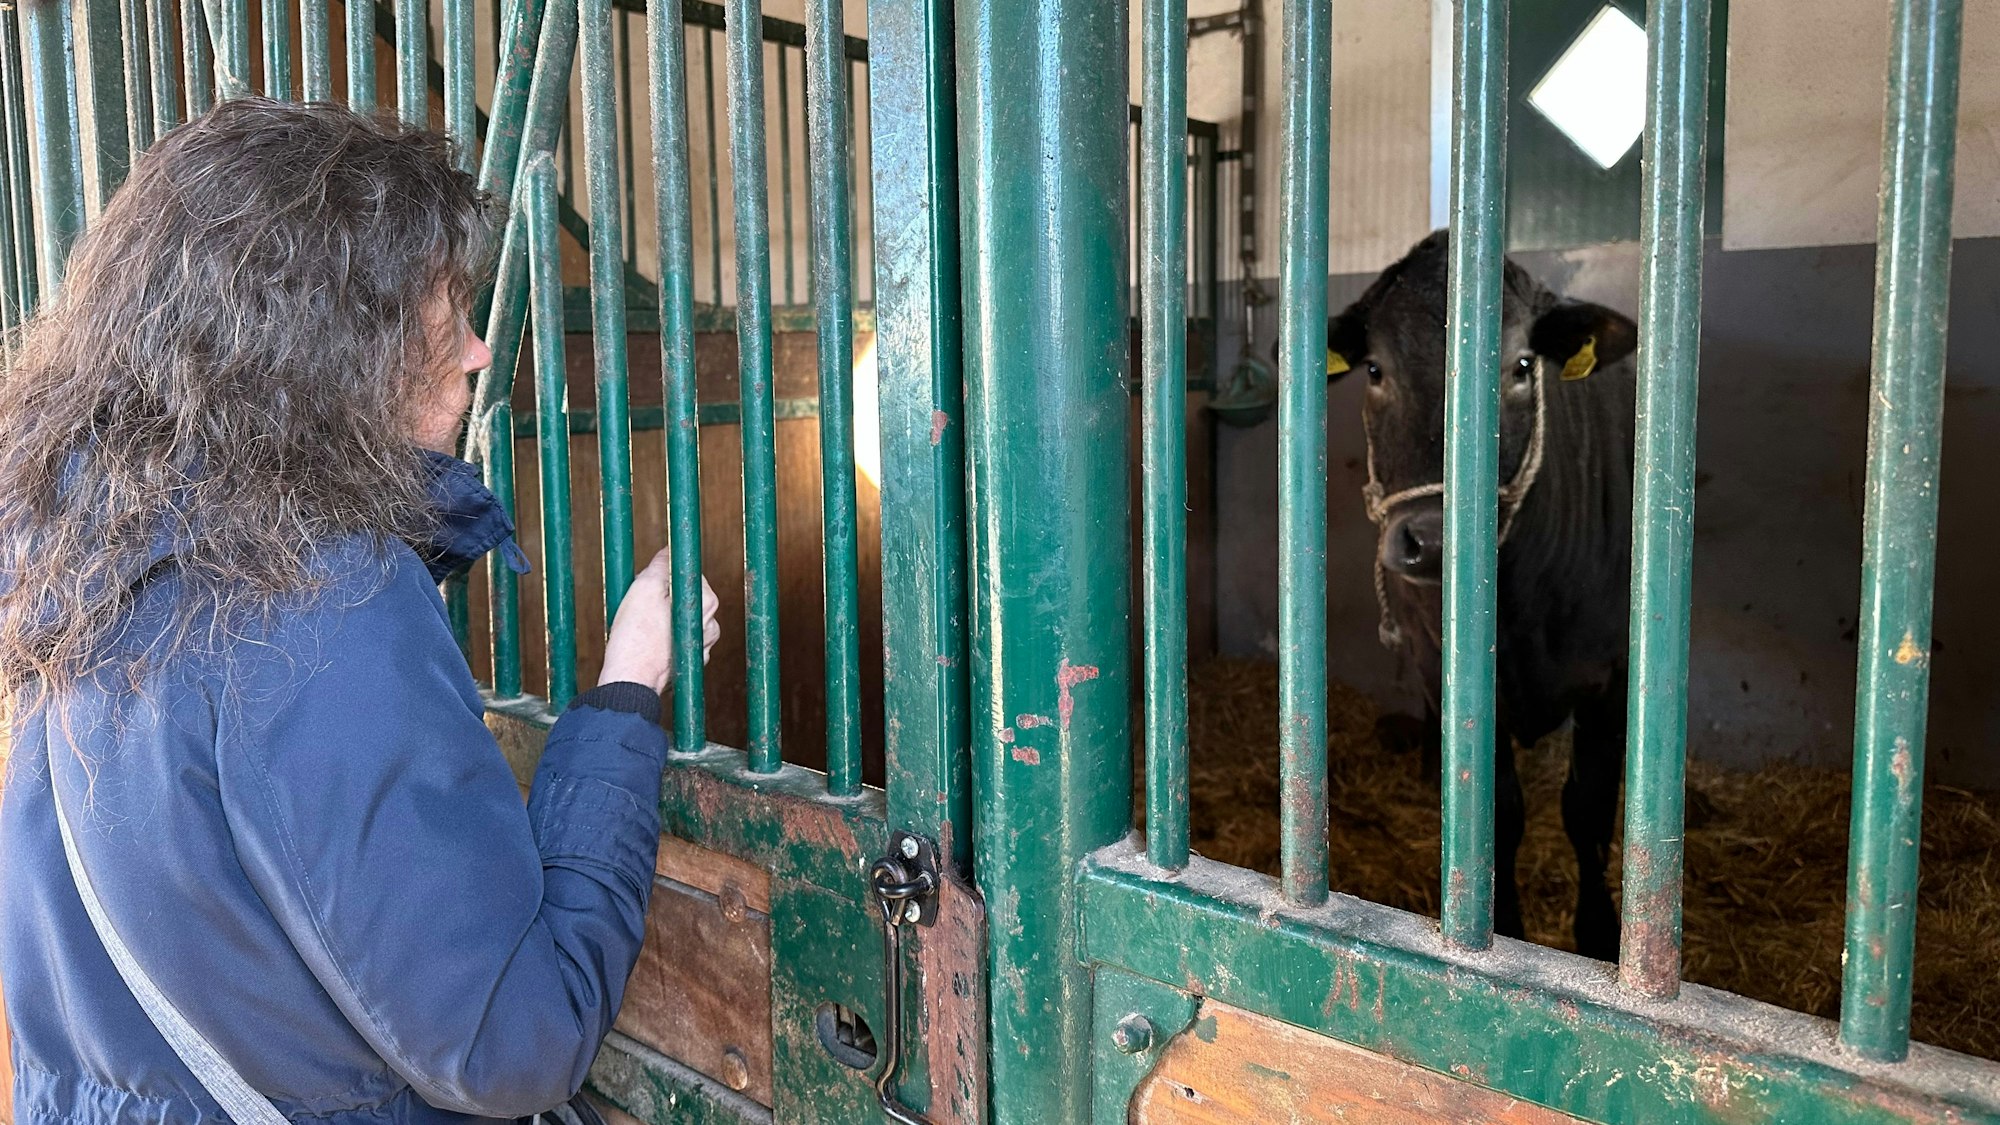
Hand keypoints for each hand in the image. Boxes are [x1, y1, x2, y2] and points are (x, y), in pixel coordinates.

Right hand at [599, 551, 723, 692]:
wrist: (630, 682)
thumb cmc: (636, 636)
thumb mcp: (645, 586)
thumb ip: (662, 564)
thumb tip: (670, 552)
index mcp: (707, 603)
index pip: (685, 574)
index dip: (660, 576)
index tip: (646, 584)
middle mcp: (711, 625)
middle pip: (682, 597)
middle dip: (660, 597)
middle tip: (639, 606)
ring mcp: (701, 646)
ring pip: (677, 619)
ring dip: (659, 619)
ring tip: (640, 627)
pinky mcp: (687, 663)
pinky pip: (673, 640)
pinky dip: (660, 639)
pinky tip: (644, 643)